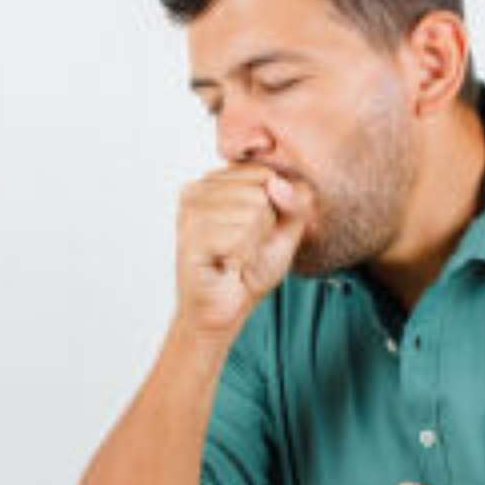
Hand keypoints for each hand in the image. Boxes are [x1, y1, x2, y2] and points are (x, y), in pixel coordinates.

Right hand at [174, 164, 309, 341]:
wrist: (224, 310)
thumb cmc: (249, 271)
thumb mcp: (285, 231)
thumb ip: (295, 202)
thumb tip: (277, 182)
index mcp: (215, 181)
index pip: (264, 174)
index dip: (273, 209)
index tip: (254, 233)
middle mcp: (197, 190)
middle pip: (261, 191)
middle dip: (263, 228)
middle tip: (241, 249)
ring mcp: (190, 212)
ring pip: (253, 212)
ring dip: (252, 245)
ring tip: (233, 257)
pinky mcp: (189, 236)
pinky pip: (239, 236)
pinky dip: (242, 257)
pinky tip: (226, 266)